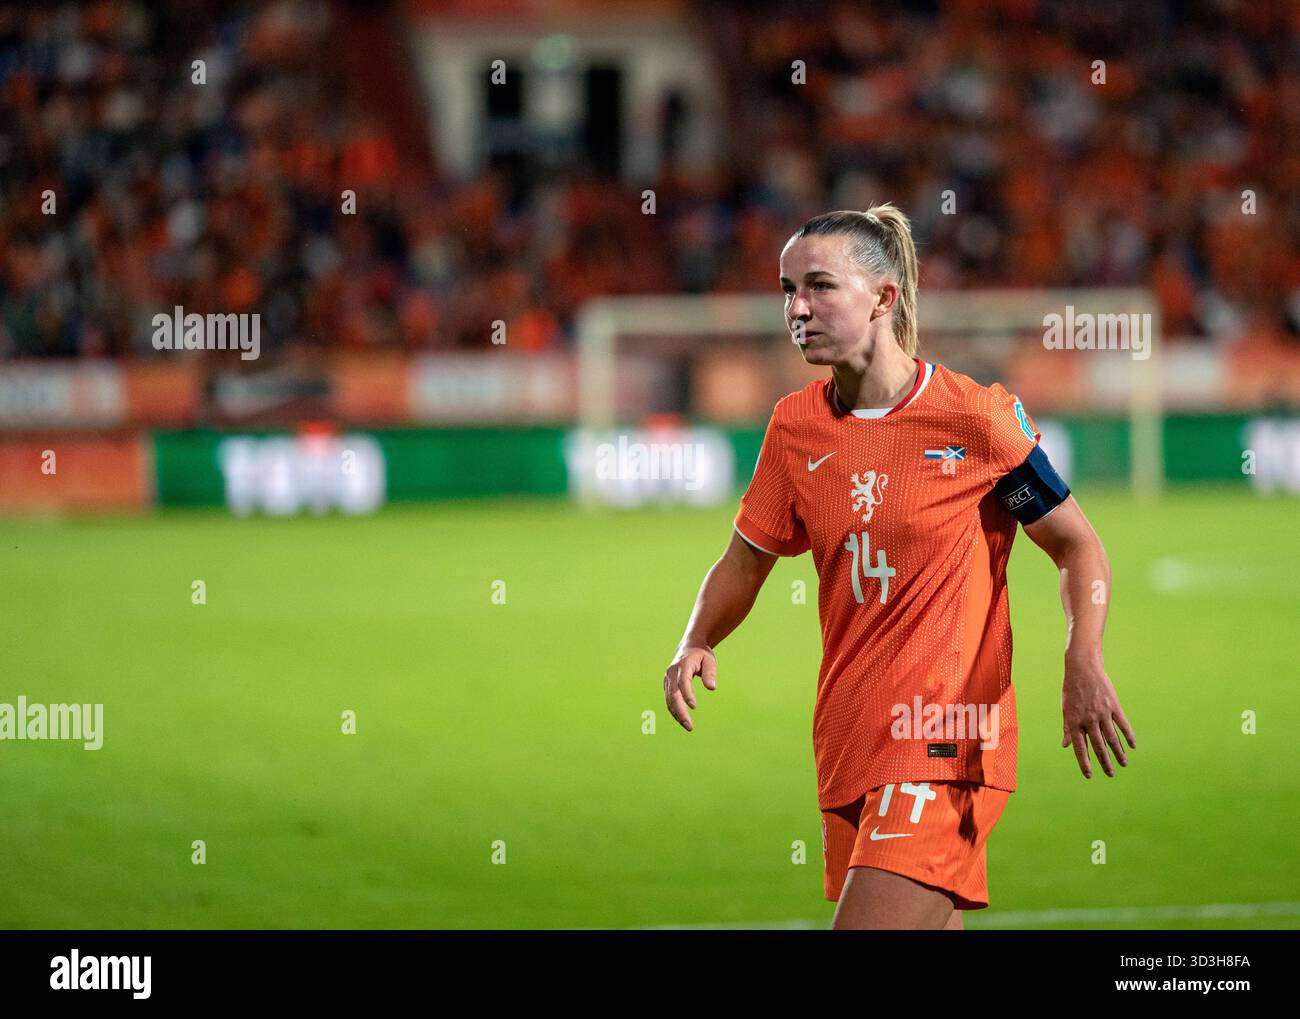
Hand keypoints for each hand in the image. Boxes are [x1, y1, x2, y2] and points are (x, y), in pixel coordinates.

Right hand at [663, 644, 716, 731]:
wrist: (688, 646)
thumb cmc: (701, 654)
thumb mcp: (709, 660)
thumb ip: (710, 673)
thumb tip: (711, 688)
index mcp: (683, 665)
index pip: (683, 682)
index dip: (687, 695)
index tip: (694, 706)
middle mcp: (671, 672)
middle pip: (673, 695)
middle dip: (680, 711)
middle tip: (689, 726)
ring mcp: (667, 679)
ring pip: (669, 700)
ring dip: (677, 714)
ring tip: (688, 726)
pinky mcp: (667, 684)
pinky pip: (669, 700)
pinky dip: (674, 710)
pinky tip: (682, 720)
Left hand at [1061, 653, 1134, 777]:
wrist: (1083, 669)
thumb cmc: (1072, 690)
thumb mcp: (1065, 709)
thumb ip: (1067, 728)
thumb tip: (1066, 746)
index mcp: (1074, 722)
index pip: (1080, 748)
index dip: (1084, 763)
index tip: (1089, 776)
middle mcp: (1088, 720)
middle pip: (1098, 746)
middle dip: (1105, 762)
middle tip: (1110, 774)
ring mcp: (1102, 713)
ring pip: (1112, 738)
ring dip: (1118, 753)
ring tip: (1124, 764)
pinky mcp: (1113, 706)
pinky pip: (1122, 724)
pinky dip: (1128, 736)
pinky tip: (1133, 746)